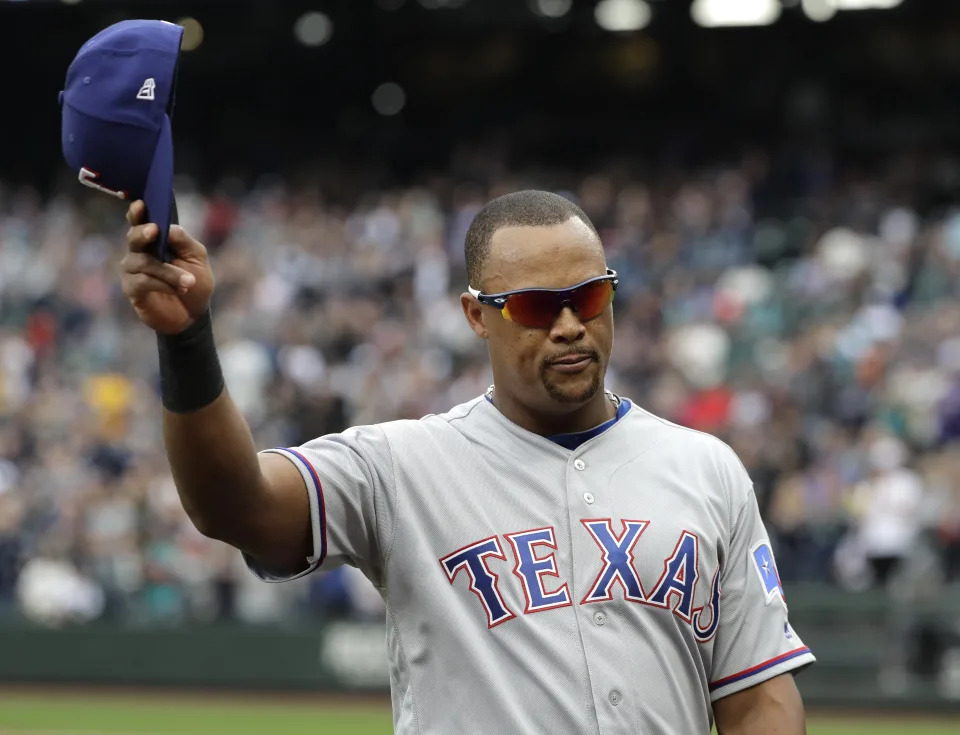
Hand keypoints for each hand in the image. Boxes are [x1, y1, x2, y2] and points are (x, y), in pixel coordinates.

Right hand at [120, 200, 214, 334]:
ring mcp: (133, 271)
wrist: (194, 314)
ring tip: (189, 281)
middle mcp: (139, 252)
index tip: (141, 204)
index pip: (140, 221)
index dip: (138, 212)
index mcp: (154, 240)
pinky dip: (162, 284)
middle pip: (134, 237)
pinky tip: (178, 290)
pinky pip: (142, 281)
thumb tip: (169, 229)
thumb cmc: (195, 282)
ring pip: (144, 262)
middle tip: (154, 230)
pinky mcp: (132, 290)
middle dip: (143, 233)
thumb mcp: (198, 259)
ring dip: (168, 271)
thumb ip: (185, 242)